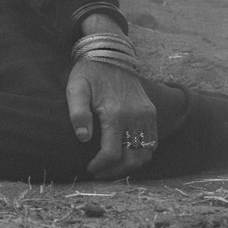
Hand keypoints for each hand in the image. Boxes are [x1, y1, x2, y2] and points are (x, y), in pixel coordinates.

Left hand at [67, 58, 157, 176]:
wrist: (110, 53)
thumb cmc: (89, 72)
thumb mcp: (76, 88)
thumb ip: (77, 113)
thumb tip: (83, 138)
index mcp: (116, 114)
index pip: (112, 153)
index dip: (100, 166)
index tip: (90, 168)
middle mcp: (136, 117)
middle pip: (131, 159)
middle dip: (115, 172)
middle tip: (100, 174)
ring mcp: (147, 115)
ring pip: (144, 154)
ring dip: (130, 166)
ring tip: (112, 169)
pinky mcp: (151, 113)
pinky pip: (151, 142)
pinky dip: (141, 154)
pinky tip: (125, 155)